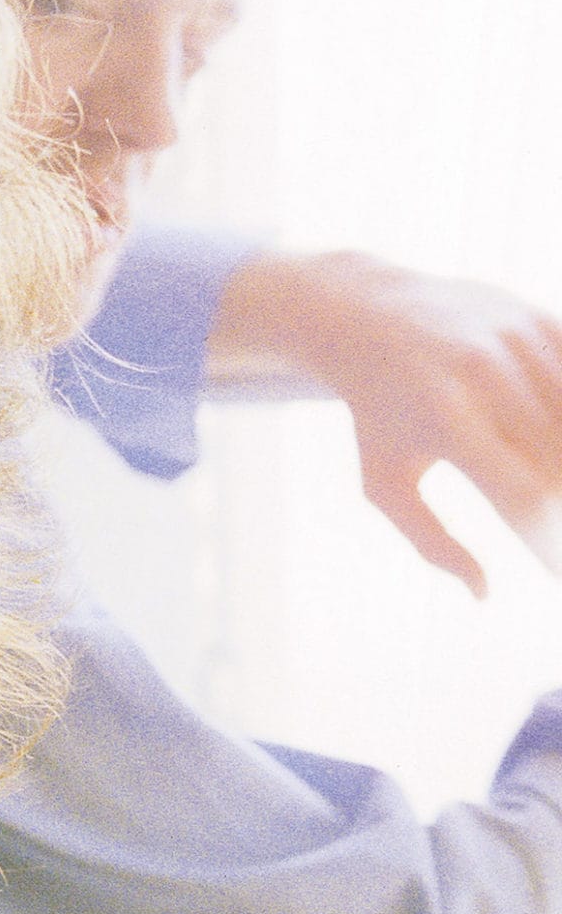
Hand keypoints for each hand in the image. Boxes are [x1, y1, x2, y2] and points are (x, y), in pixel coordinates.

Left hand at [211, 250, 561, 595]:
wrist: (369, 319)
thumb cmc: (378, 416)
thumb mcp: (384, 482)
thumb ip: (430, 540)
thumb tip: (483, 594)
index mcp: (445, 419)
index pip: (526, 496)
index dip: (553, 541)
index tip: (556, 573)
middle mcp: (485, 374)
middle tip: (553, 531)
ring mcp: (517, 340)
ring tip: (548, 487)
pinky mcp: (540, 319)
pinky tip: (555, 443)